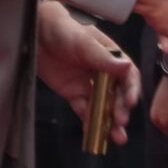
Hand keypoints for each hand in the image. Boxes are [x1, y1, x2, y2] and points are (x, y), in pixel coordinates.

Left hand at [34, 1, 138, 146]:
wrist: (36, 31)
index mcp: (111, 57)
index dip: (131, 90)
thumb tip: (127, 67)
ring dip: (110, 122)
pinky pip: (84, 111)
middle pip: (117, 96)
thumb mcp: (84, 42)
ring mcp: (88, 85)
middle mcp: (103, 73)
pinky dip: (89, 123)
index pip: (128, 76)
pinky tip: (93, 134)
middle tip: (120, 121)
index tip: (130, 102)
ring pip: (103, 107)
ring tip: (116, 137)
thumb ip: (104, 57)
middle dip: (121, 110)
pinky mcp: (73, 93)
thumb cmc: (63, 29)